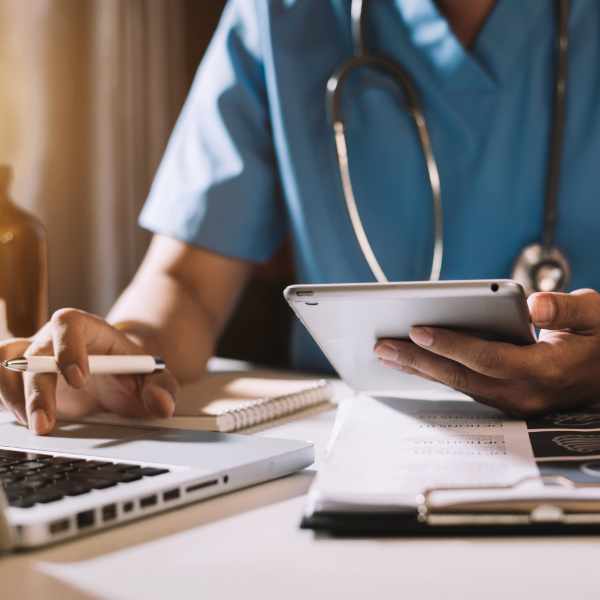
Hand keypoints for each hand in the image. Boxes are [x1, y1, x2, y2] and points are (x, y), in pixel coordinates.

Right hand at [0, 309, 177, 434]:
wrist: (117, 377)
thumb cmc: (133, 372)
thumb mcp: (155, 378)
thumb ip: (163, 388)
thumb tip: (162, 406)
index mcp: (88, 329)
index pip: (68, 324)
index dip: (67, 348)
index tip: (79, 379)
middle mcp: (53, 340)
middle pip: (31, 352)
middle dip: (35, 390)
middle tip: (45, 423)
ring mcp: (32, 359)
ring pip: (4, 364)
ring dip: (12, 396)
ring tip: (35, 425)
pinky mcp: (20, 380)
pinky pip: (0, 383)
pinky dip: (5, 401)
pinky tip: (24, 421)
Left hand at [374, 289, 599, 416]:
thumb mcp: (596, 316)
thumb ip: (567, 310)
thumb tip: (537, 305)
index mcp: (546, 370)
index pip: (488, 357)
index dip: (451, 344)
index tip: (418, 330)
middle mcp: (525, 392)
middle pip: (461, 376)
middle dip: (419, 360)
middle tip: (383, 346)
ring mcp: (514, 401)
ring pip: (458, 385)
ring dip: (421, 368)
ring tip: (388, 354)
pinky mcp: (505, 400)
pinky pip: (464, 387)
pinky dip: (437, 373)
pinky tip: (415, 362)